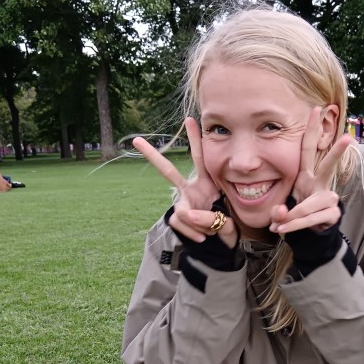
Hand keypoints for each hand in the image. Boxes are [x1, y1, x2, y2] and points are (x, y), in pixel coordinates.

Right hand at [132, 121, 237, 246]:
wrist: (221, 244)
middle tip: (136, 140)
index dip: (195, 140)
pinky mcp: (177, 217)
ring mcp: (182, 203)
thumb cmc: (227, 226)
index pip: (200, 158)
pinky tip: (202, 236)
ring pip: (181, 211)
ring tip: (212, 228)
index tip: (190, 119)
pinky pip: (180, 223)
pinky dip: (193, 232)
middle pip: (168, 172)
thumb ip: (209, 217)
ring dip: (199, 223)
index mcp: (207, 182)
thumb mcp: (226, 221)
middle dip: (152, 156)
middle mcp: (191, 189)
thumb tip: (184, 214)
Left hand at [269, 108, 353, 234]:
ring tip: (278, 226)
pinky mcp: (332, 214)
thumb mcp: (284, 208)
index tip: (316, 108)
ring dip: (291, 218)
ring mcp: (329, 199)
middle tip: (348, 138)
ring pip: (307, 206)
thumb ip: (279, 212)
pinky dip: (294, 226)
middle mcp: (321, 184)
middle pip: (328, 166)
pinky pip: (310, 220)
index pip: (308, 149)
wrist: (310, 235)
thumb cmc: (297, 214)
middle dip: (337, 151)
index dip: (311, 129)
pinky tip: (283, 231)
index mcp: (308, 175)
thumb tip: (279, 216)